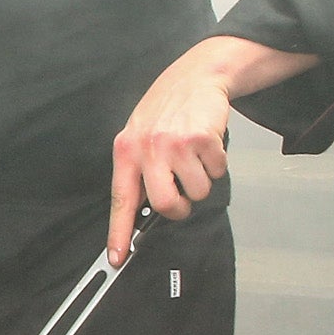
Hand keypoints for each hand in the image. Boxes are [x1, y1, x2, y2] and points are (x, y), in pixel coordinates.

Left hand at [111, 50, 236, 255]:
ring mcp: (175, 143)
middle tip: (183, 196)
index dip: (118, 233)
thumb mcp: (139, 136)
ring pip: (197, 192)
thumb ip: (137, 171)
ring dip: (201, 180)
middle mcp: (148, 148)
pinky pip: (216, 172)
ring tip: (193, 156)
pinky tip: (206, 144)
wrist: (195, 76)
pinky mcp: (203, 139)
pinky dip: (216, 164)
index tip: (117, 258)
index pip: (120, 199)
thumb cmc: (166, 110)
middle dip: (179, 208)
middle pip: (164, 205)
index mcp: (126, 151)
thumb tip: (139, 213)